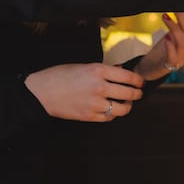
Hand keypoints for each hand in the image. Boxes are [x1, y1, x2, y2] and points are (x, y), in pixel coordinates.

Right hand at [24, 63, 143, 121]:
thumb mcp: (82, 65)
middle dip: (137, 94)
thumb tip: (119, 70)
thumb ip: (102, 69)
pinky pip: (109, 117)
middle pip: (128, 93)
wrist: (42, 92)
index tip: (141, 82)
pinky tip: (111, 110)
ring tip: (127, 103)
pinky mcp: (90, 116)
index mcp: (97, 70)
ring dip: (128, 106)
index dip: (138, 80)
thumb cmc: (59, 75)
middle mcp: (99, 87)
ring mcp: (95, 103)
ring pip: (122, 109)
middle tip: (138, 93)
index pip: (127, 76)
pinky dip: (113, 114)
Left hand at [134, 12, 183, 80]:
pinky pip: (173, 56)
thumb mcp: (174, 32)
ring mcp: (181, 58)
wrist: (152, 66)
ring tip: (165, 17)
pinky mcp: (170, 65)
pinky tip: (165, 38)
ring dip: (175, 28)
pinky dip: (170, 47)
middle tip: (176, 8)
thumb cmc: (164, 48)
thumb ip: (182, 22)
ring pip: (183, 42)